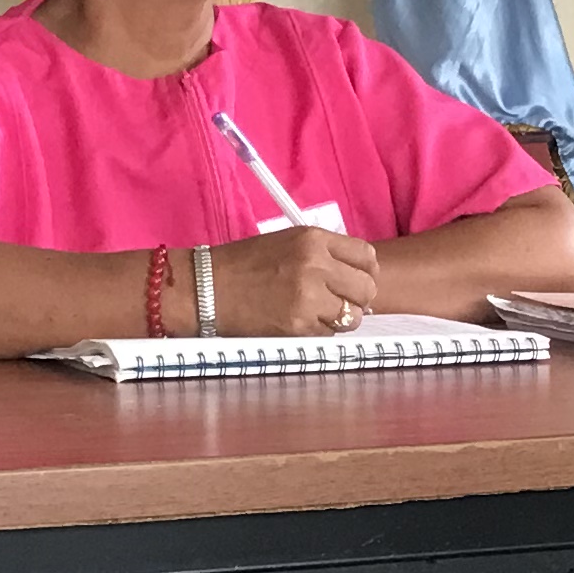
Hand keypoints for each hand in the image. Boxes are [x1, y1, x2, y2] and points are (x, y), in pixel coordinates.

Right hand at [207, 224, 379, 334]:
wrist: (207, 288)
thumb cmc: (244, 266)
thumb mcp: (288, 242)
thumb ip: (324, 255)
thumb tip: (358, 277)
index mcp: (313, 239)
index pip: (367, 256)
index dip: (367, 272)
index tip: (358, 280)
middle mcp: (315, 264)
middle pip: (366, 288)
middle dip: (358, 299)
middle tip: (341, 302)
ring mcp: (308, 296)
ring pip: (352, 316)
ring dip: (340, 319)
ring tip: (317, 313)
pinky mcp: (299, 325)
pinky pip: (329, 334)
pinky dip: (319, 331)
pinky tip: (298, 321)